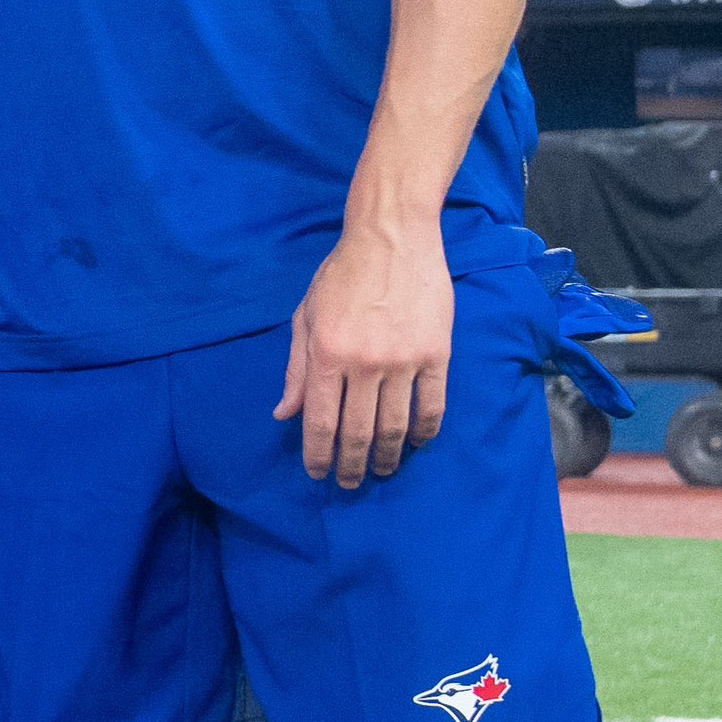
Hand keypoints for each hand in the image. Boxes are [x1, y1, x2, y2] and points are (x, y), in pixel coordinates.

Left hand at [278, 212, 451, 488]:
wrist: (392, 237)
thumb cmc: (341, 275)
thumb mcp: (306, 318)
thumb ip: (296, 370)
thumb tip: (284, 414)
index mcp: (326, 355)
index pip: (320, 421)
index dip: (318, 455)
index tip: (318, 474)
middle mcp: (364, 363)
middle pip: (359, 432)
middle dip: (352, 465)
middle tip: (350, 483)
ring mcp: (404, 361)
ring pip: (397, 426)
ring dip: (389, 456)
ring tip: (383, 470)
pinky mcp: (437, 354)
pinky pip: (433, 405)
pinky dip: (425, 431)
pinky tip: (417, 443)